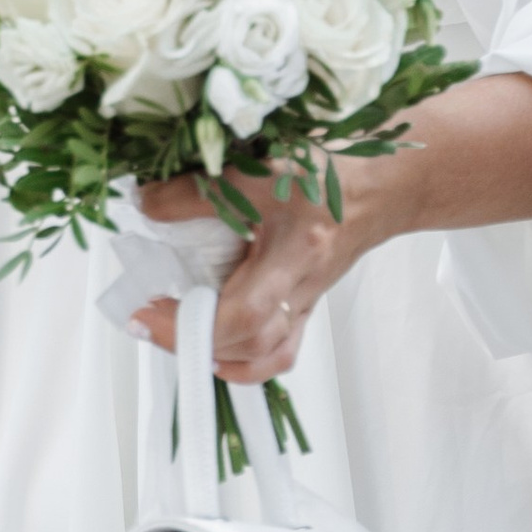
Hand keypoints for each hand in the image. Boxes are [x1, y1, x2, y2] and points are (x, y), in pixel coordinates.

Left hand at [134, 168, 394, 385]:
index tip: (144, 308)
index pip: (246, 313)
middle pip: (252, 342)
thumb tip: (145, 204)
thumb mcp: (260, 169)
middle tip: (146, 315)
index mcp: (295, 255)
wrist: (386, 185)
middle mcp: (303, 288)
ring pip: (267, 355)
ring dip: (218, 353)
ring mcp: (306, 302)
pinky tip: (215, 350)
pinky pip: (278, 352)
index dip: (190, 323)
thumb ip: (198, 190)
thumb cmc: (331, 172)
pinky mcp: (305, 305)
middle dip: (192, 338)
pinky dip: (244, 361)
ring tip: (176, 331)